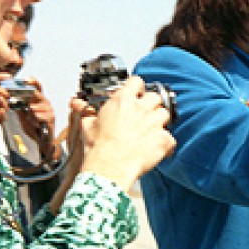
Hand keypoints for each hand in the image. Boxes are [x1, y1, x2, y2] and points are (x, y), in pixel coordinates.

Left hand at [13, 76, 59, 158]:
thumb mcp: (24, 115)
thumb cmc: (34, 128)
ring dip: (30, 116)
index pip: (37, 86)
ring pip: (33, 107)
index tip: (24, 79)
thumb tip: (10, 97)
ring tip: (33, 122)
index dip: (32, 81)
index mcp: (39, 100)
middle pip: (35, 94)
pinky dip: (34, 121)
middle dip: (26, 98)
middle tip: (22, 103)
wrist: (44, 142)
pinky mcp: (51, 118)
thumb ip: (21, 107)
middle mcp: (46, 102)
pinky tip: (36, 125)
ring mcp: (49, 110)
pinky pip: (37, 116)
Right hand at [76, 76, 175, 191]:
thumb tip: (78, 105)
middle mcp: (141, 108)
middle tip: (143, 115)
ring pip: (165, 114)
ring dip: (159, 121)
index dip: (137, 87)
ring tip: (150, 131)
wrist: (110, 167)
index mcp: (123, 101)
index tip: (136, 93)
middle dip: (151, 104)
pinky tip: (157, 149)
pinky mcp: (163, 139)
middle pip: (155, 97)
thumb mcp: (88, 126)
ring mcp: (154, 123)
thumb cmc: (99, 148)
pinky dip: (166, 143)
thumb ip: (86, 112)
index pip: (136, 81)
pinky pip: (170, 138)